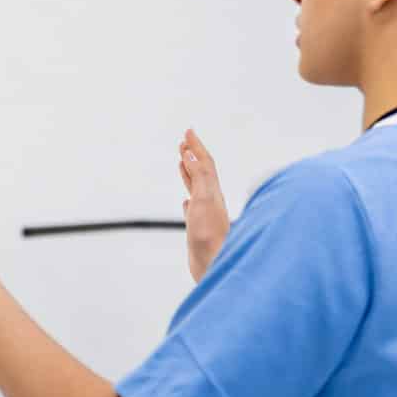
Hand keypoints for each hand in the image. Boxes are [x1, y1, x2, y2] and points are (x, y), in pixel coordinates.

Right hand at [178, 129, 229, 281]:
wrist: (215, 266)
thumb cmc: (210, 235)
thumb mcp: (203, 199)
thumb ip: (199, 176)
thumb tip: (190, 154)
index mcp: (213, 191)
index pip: (205, 162)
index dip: (197, 146)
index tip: (187, 131)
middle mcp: (211, 200)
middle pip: (203, 172)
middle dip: (193, 155)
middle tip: (183, 140)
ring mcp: (206, 215)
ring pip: (198, 188)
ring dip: (189, 172)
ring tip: (181, 161)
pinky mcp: (200, 230)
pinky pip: (193, 209)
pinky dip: (188, 199)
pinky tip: (185, 201)